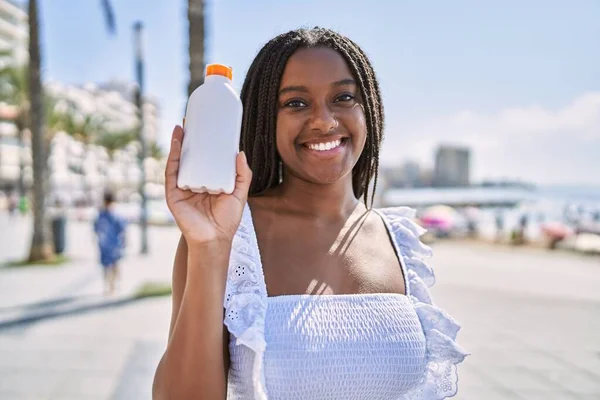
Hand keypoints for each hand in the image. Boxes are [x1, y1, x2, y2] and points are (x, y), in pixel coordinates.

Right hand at [164, 125, 251, 244]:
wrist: (215, 238)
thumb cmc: (227, 220)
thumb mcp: (239, 193)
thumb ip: (242, 174)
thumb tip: (240, 152)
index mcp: (208, 181)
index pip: (204, 158)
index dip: (204, 142)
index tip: (206, 126)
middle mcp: (193, 182)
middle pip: (189, 156)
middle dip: (189, 138)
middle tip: (193, 120)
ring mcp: (182, 187)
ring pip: (178, 161)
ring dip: (179, 143)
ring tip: (183, 126)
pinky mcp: (173, 193)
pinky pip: (171, 171)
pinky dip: (173, 156)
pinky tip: (177, 143)